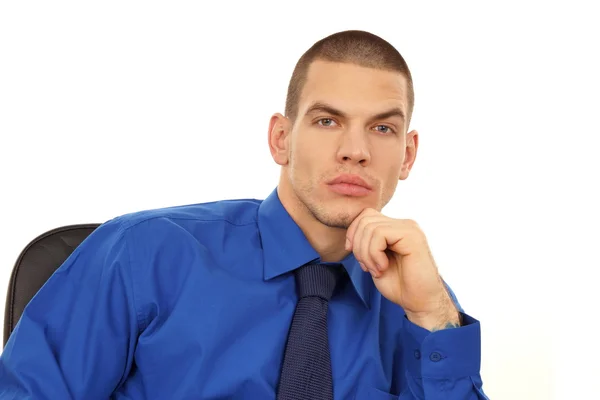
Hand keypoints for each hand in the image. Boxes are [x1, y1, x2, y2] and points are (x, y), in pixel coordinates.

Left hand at [346, 208, 459, 330]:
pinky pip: (380, 234)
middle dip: (358, 245)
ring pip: (370, 227)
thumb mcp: (375, 260)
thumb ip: (367, 243)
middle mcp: (404, 224)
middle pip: (365, 219)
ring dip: (366, 253)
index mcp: (396, 228)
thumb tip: (351, 232)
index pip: (366, 215)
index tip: (353, 254)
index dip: (353, 233)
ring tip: (376, 270)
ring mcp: (409, 228)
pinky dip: (374, 254)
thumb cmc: (400, 285)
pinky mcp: (412, 236)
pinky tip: (383, 268)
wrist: (420, 302)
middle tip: (366, 267)